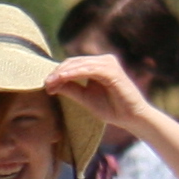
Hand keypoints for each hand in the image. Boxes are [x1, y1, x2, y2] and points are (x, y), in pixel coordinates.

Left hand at [43, 49, 157, 137]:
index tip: (47, 86)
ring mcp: (109, 63)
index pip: (73, 64)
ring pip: (80, 64)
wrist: (132, 118)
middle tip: (46, 84)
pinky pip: (89, 69)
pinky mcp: (112, 70)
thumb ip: (71, 89)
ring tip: (51, 82)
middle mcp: (104, 60)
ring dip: (63, 73)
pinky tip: (63, 78)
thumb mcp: (85, 98)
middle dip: (58, 72)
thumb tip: (51, 83)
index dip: (58, 73)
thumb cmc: (112, 109)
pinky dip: (75, 73)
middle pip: (74, 62)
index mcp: (98, 65)